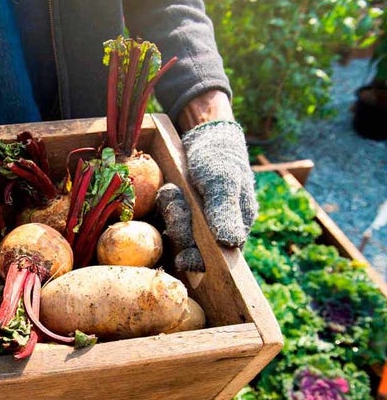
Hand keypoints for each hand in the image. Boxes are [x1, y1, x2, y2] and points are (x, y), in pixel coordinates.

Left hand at [156, 120, 257, 272]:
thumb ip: (225, 211)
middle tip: (178, 207)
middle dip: (181, 230)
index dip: (199, 262)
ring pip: (177, 232)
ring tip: (173, 191)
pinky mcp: (177, 211)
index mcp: (234, 227)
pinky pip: (166, 217)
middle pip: (192, 247)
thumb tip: (230, 243)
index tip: (184, 260)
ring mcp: (194, 220)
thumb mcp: (224, 182)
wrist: (204, 137)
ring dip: (172, 214)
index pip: (217, 258)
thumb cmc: (220, 159)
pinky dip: (165, 204)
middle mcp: (214, 229)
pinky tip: (169, 190)